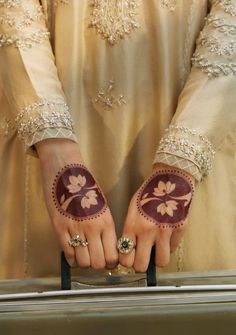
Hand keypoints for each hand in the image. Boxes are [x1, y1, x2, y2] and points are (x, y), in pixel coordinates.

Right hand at [36, 139, 117, 268]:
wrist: (66, 170)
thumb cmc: (86, 185)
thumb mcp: (102, 204)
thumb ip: (104, 226)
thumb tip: (106, 245)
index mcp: (106, 221)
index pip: (113, 255)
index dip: (112, 262)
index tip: (109, 260)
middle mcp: (92, 228)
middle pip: (99, 263)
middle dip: (99, 264)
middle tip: (96, 259)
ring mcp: (75, 229)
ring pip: (83, 263)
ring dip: (84, 262)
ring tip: (84, 255)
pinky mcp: (59, 228)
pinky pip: (67, 254)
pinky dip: (71, 259)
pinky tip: (73, 253)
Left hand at [119, 164, 194, 271]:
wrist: (170, 179)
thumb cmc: (148, 193)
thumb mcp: (132, 209)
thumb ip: (130, 230)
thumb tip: (132, 249)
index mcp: (133, 226)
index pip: (125, 257)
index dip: (127, 260)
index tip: (130, 257)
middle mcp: (148, 231)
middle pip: (141, 266)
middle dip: (141, 264)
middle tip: (143, 257)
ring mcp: (166, 231)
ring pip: (162, 262)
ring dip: (158, 258)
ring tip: (156, 249)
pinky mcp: (180, 230)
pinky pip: (173, 249)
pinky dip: (169, 246)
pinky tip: (166, 236)